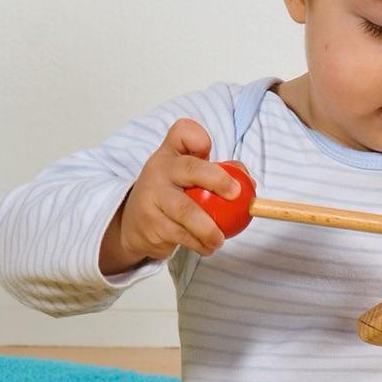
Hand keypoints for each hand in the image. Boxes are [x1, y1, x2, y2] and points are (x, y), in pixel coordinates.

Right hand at [100, 119, 247, 273]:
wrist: (133, 222)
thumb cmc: (171, 192)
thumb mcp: (189, 175)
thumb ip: (219, 170)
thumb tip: (248, 182)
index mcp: (172, 154)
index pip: (183, 133)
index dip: (199, 138)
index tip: (211, 149)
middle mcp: (160, 171)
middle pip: (190, 169)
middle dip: (217, 180)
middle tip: (236, 195)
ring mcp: (153, 197)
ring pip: (186, 212)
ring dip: (209, 228)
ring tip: (220, 238)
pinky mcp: (151, 224)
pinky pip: (181, 236)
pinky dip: (199, 244)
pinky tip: (207, 247)